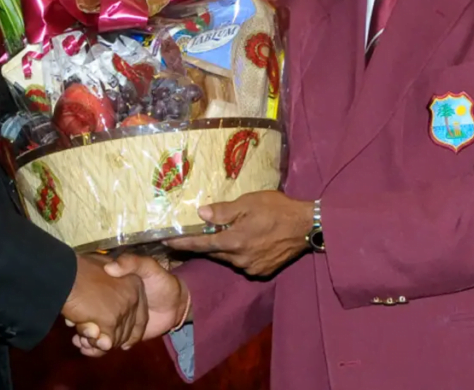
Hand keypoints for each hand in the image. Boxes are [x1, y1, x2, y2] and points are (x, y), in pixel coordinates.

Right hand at [72, 254, 188, 357]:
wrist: (176, 304)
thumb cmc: (161, 282)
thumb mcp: (147, 267)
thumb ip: (131, 263)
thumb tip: (110, 267)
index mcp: (114, 286)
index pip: (93, 294)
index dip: (83, 303)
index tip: (72, 309)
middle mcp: (111, 302)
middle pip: (91, 314)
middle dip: (81, 322)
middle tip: (73, 327)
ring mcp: (115, 319)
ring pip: (96, 329)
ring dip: (85, 337)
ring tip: (80, 340)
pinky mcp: (121, 334)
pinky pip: (106, 341)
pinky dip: (96, 347)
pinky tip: (87, 347)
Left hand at [165, 190, 314, 276]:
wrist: (306, 226)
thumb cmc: (276, 209)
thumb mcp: (248, 202)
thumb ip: (224, 211)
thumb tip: (201, 214)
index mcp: (234, 241)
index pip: (202, 243)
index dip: (184, 242)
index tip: (167, 242)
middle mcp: (240, 259)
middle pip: (214, 252)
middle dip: (203, 244)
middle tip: (192, 234)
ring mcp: (252, 267)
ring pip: (228, 258)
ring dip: (223, 247)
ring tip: (223, 234)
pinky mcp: (262, 271)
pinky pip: (243, 262)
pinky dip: (238, 253)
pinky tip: (244, 241)